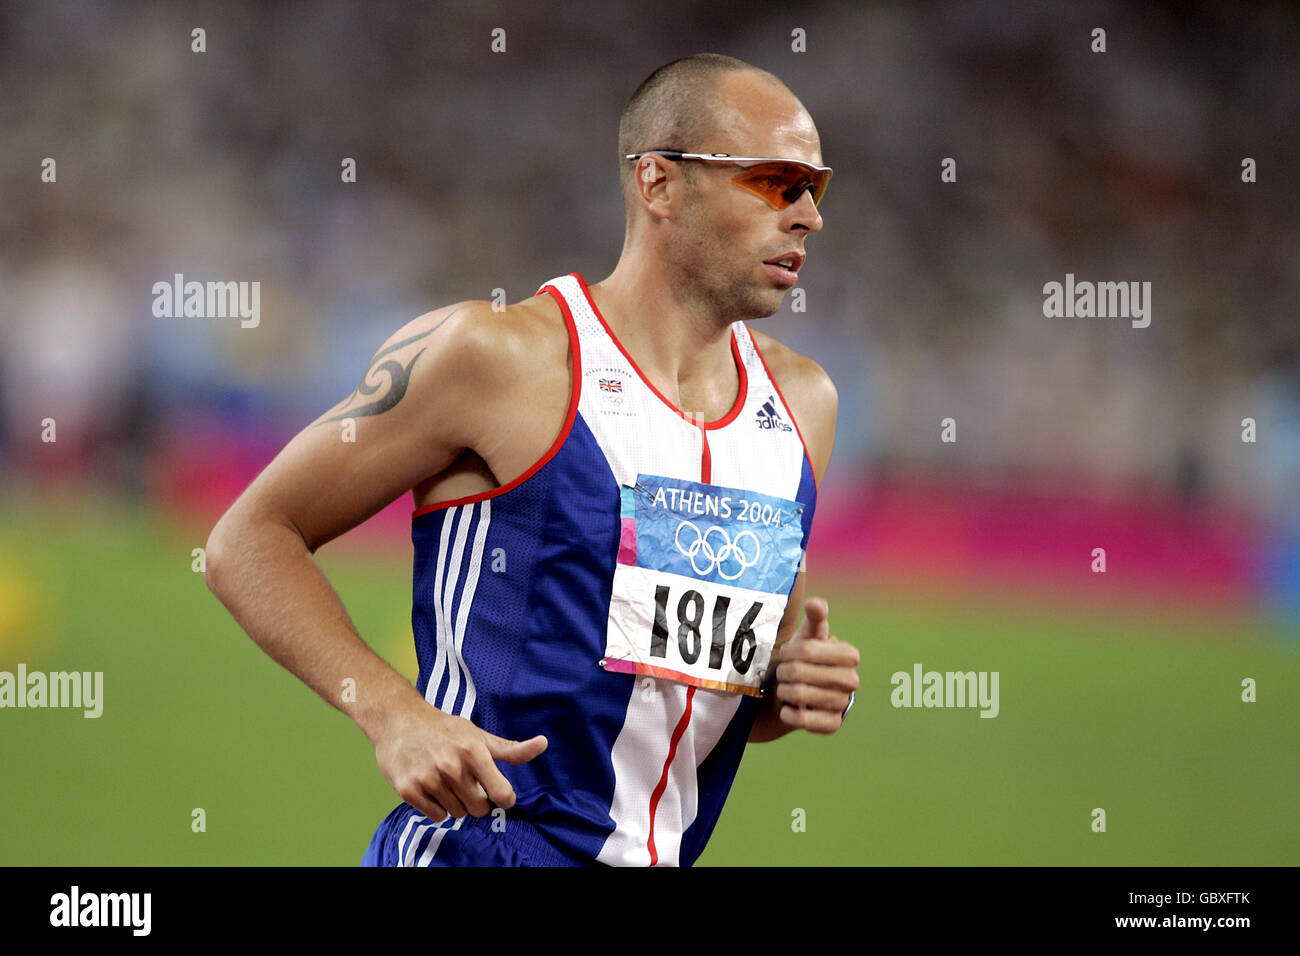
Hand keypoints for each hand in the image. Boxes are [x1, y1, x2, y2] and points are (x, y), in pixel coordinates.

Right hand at [373, 700, 546, 822]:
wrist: (399, 722)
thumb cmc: (444, 729)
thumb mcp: (478, 735)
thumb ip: (510, 749)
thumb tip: (543, 743)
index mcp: (473, 752)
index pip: (502, 794)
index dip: (504, 797)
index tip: (499, 793)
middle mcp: (452, 767)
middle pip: (479, 809)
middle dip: (476, 799)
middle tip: (464, 781)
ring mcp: (429, 779)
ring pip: (457, 814)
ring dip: (455, 802)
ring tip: (445, 780)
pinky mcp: (409, 790)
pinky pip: (436, 816)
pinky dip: (436, 807)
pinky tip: (431, 786)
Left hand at [772, 597, 858, 733]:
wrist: (798, 692)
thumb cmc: (803, 659)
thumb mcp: (807, 636)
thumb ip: (814, 618)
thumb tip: (815, 603)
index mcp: (849, 654)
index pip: (808, 649)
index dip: (790, 651)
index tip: (787, 653)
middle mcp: (851, 680)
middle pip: (800, 672)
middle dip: (784, 672)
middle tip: (783, 673)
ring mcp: (843, 704)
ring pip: (799, 694)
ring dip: (784, 691)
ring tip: (786, 688)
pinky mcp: (832, 725)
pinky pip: (802, 719)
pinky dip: (788, 713)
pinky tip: (788, 708)